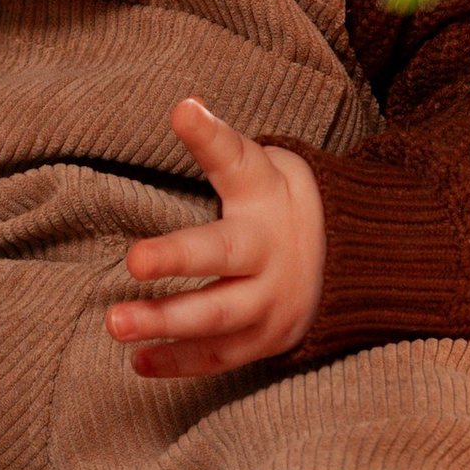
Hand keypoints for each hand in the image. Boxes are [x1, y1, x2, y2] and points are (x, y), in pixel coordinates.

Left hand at [106, 97, 325, 378]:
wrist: (354, 264)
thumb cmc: (280, 204)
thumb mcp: (260, 167)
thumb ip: (219, 144)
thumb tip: (181, 107)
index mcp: (265, 201)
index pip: (236, 162)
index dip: (209, 138)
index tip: (183, 112)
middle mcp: (270, 254)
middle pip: (223, 256)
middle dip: (177, 259)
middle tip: (132, 260)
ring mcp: (269, 303)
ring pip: (216, 317)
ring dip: (165, 323)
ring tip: (115, 323)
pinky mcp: (263, 341)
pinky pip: (218, 357)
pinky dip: (177, 361)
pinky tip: (138, 360)